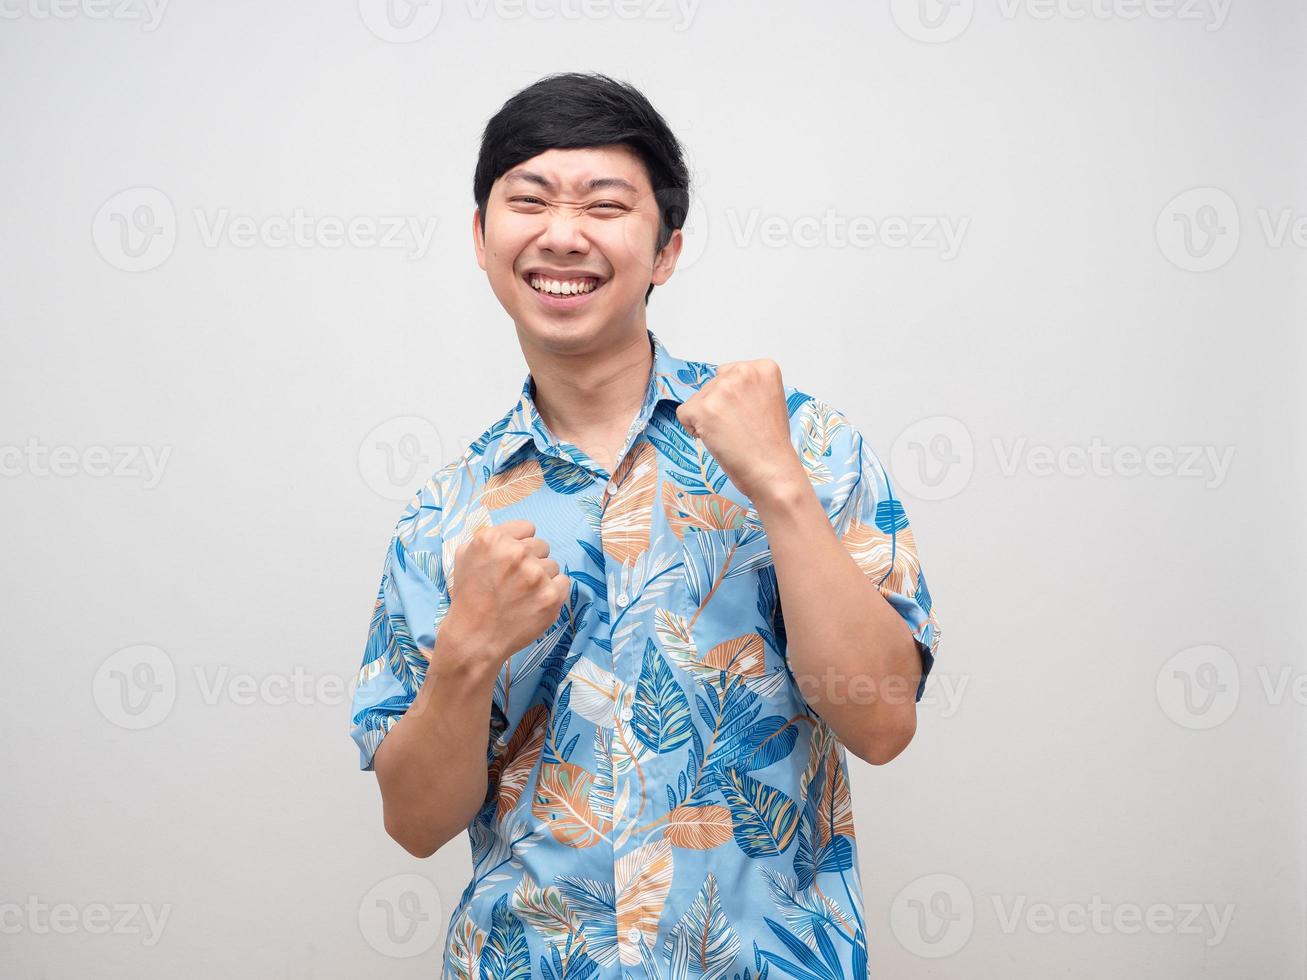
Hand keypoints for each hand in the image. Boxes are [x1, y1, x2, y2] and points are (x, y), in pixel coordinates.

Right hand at [442, 519, 570, 663]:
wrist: (475, 638)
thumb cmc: (469, 597)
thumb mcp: (465, 556)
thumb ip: (490, 538)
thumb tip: (514, 532)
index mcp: (494, 539)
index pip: (527, 528)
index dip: (520, 544)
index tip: (512, 561)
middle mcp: (516, 553)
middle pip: (542, 546)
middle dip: (531, 561)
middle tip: (516, 582)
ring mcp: (536, 575)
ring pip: (553, 566)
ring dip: (542, 578)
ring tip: (522, 596)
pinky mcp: (551, 596)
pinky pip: (563, 583)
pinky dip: (552, 592)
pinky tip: (534, 603)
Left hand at [675, 358, 805, 501]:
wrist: (772, 471)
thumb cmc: (772, 445)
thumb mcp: (769, 401)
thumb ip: (747, 388)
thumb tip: (721, 390)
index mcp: (763, 368)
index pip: (728, 374)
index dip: (732, 399)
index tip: (745, 416)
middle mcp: (743, 372)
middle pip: (711, 386)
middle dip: (718, 408)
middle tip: (738, 429)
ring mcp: (722, 389)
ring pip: (697, 400)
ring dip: (706, 419)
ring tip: (730, 435)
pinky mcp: (703, 408)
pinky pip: (684, 414)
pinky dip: (693, 429)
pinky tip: (716, 438)